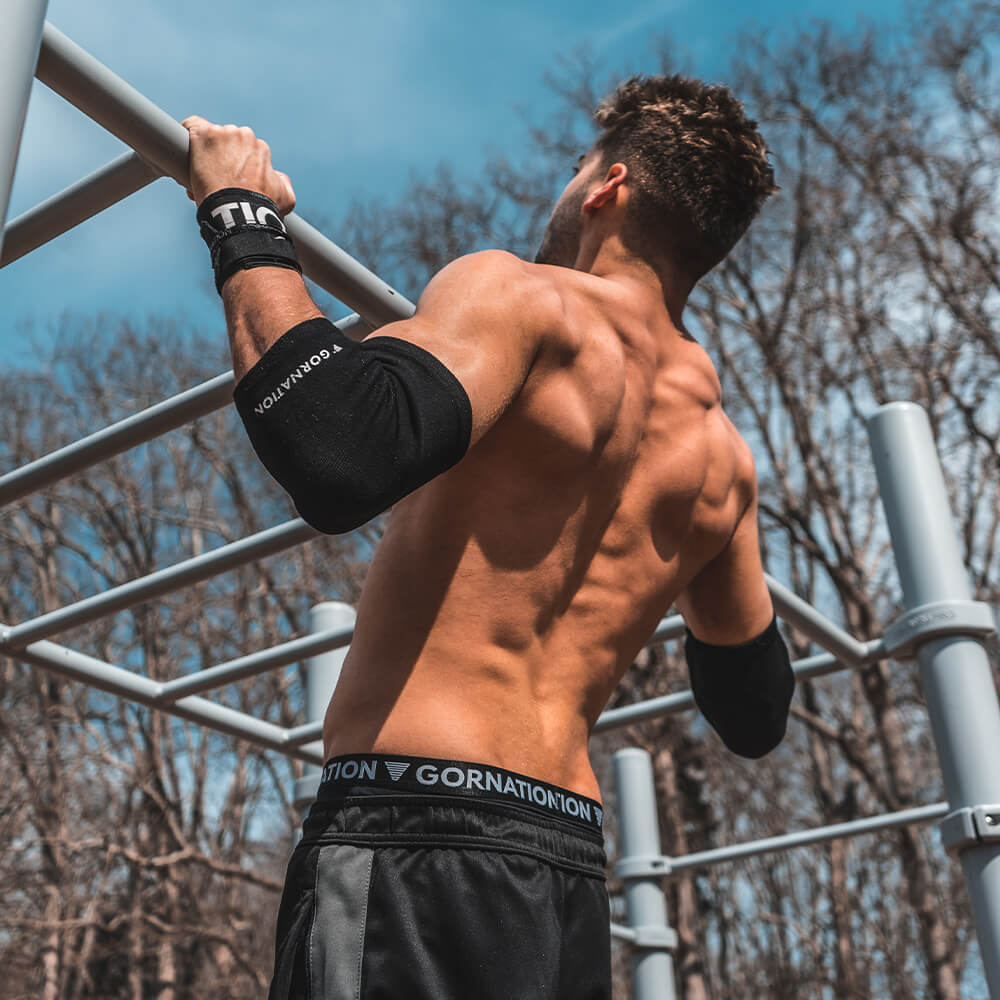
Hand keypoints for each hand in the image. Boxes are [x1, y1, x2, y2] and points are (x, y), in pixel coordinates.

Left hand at [181, 115, 295, 214]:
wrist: (239, 210)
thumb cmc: (261, 206)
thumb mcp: (285, 198)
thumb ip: (284, 185)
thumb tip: (279, 178)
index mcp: (259, 148)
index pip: (242, 151)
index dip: (234, 166)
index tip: (228, 180)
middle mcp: (242, 135)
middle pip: (225, 143)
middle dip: (220, 158)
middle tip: (214, 181)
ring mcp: (221, 133)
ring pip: (208, 139)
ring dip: (204, 154)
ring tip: (201, 176)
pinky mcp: (202, 134)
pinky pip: (191, 126)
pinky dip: (186, 135)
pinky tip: (183, 149)